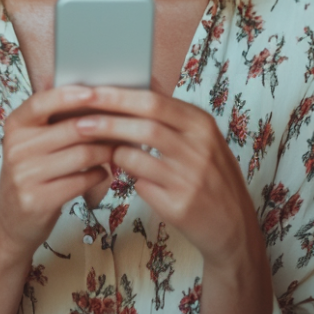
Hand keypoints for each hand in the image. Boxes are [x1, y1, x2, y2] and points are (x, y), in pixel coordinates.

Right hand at [0, 84, 114, 259]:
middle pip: (73, 129)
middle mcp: (16, 148)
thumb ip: (55, 122)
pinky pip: (82, 180)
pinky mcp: (37, 200)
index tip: (95, 92)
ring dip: (107, 151)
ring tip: (116, 150)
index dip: (70, 95)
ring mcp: (24, 176)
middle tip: (127, 124)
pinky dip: (100, 174)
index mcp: (15, 126)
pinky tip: (103, 172)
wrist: (13, 222)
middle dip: (105, 126)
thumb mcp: (32, 144)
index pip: (42, 102)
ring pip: (83, 155)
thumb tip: (98, 97)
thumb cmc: (33, 174)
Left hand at [71, 87, 264, 266]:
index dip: (119, 96)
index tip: (91, 92)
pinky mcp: (180, 205)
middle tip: (79, 120)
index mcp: (202, 124)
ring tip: (92, 146)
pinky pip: (140, 185)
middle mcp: (199, 148)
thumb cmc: (211, 176)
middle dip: (107, 120)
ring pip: (137, 156)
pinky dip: (126, 176)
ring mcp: (190, 178)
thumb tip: (134, 88)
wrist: (234, 226)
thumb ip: (171, 117)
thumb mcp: (202, 139)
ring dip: (110, 150)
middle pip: (144, 125)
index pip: (155, 101)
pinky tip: (118, 173)